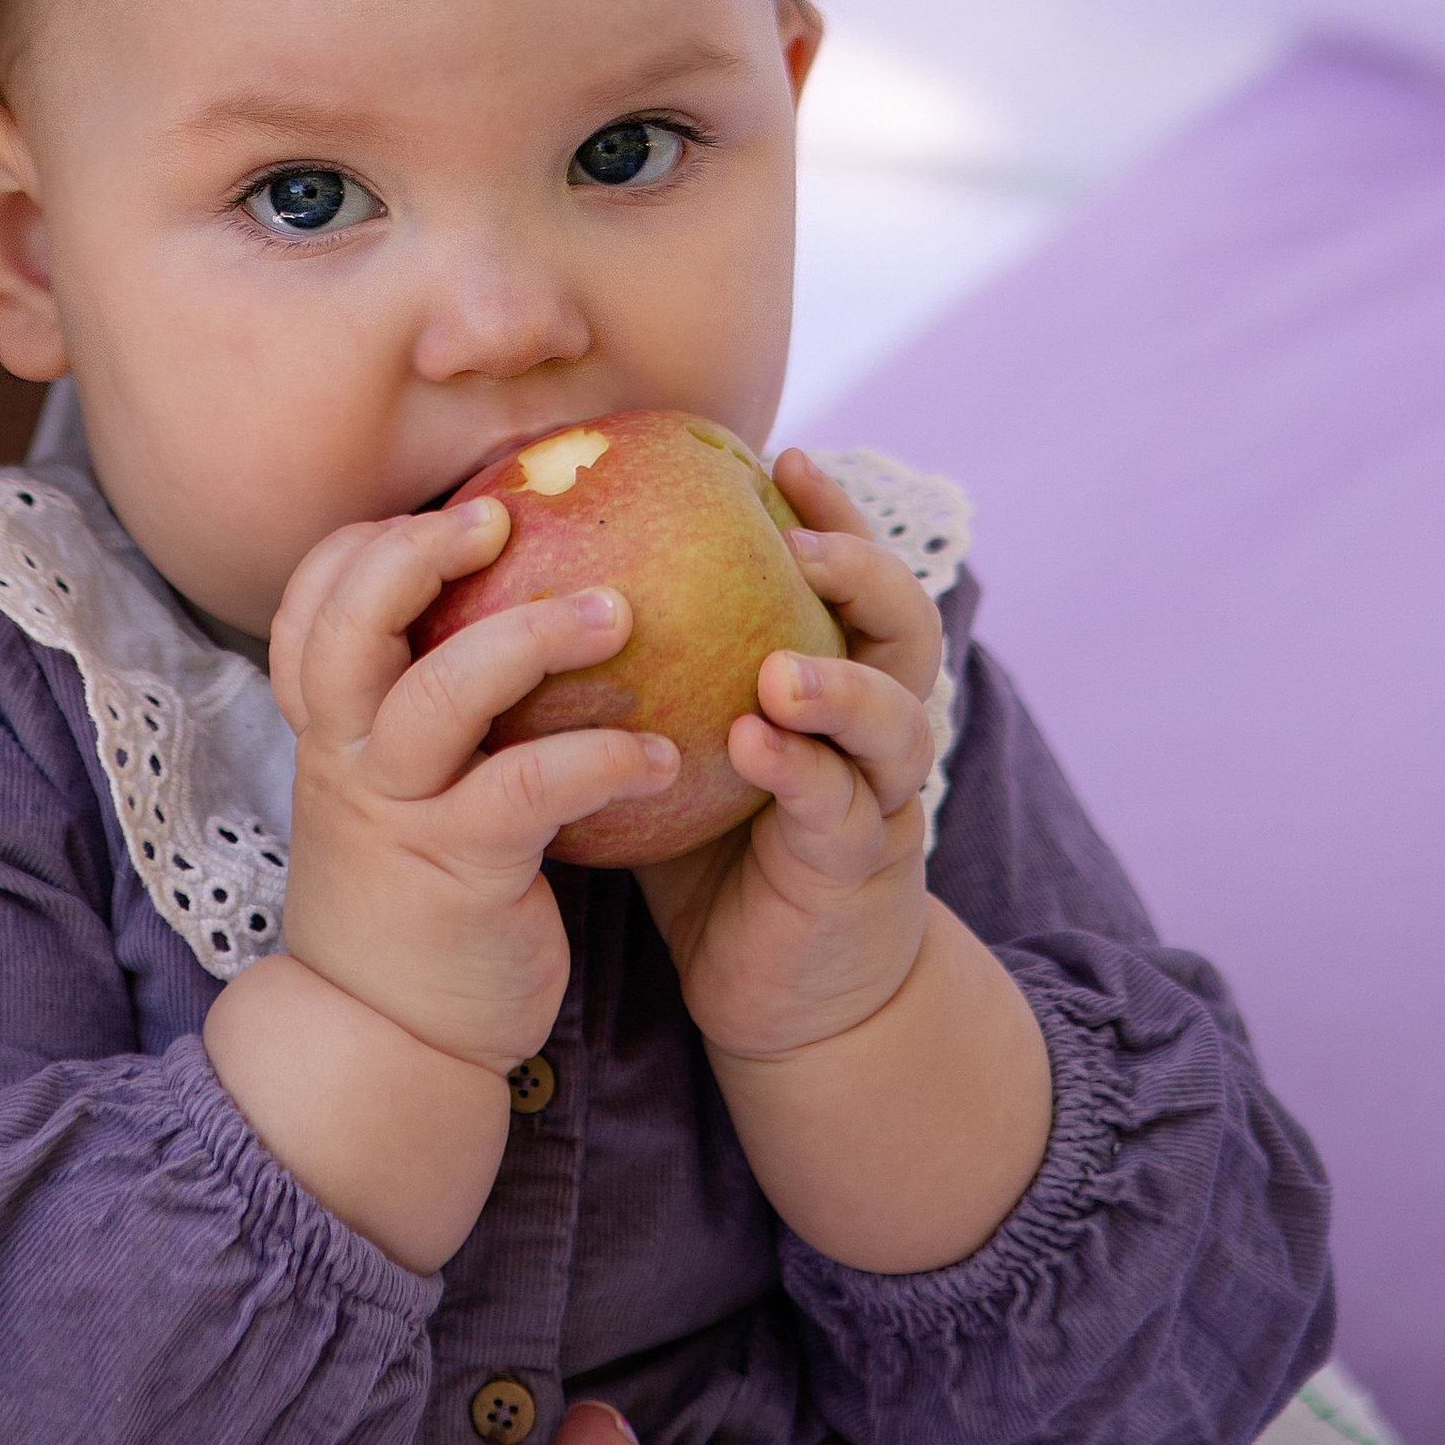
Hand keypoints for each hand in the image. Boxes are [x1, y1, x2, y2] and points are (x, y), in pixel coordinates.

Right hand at [203, 502, 682, 1269]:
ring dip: (533, 635)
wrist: (387, 1040)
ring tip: (619, 613)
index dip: (367, 546)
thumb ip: (422, 707)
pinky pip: (533, 786)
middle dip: (422, 553)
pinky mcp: (463, 870)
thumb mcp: (390, 790)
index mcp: (330, 728)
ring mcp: (400, 811)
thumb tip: (509, 603)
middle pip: (353, 622)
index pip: (313, 603)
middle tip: (505, 518)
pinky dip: (602, 756)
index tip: (447, 516)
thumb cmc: (413, 893)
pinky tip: (664, 754)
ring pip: (444, 690)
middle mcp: (350, 756)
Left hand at [635, 453, 1053, 1269]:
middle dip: (864, 571)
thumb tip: (536, 560)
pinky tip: (753, 746)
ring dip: (843, 686)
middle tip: (799, 543)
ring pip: (898, 722)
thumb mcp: (680, 736)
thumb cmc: (713, 846)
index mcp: (839, 677)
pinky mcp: (856, 871)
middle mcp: (876, 727)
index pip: (849, 573)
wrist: (779, 992)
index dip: (830, 509)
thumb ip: (648, 662)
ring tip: (779, 668)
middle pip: (908, 626)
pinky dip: (801, 773)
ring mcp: (879, 800)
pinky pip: (839, 811)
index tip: (778, 452)